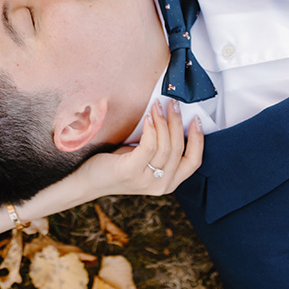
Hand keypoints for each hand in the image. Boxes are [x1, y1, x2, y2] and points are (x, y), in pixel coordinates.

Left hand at [80, 99, 203, 197]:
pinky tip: (148, 117)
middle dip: (177, 122)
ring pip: (166, 146)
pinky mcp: (131, 172)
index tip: (196, 119)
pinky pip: (149, 146)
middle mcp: (161, 185)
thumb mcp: (147, 159)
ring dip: (163, 121)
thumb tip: (174, 118)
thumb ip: (162, 148)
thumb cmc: (119, 164)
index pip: (193, 162)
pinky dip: (152, 129)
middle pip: (179, 149)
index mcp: (169, 183)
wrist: (91, 180)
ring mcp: (147, 181)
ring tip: (158, 106)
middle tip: (173, 103)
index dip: (198, 139)